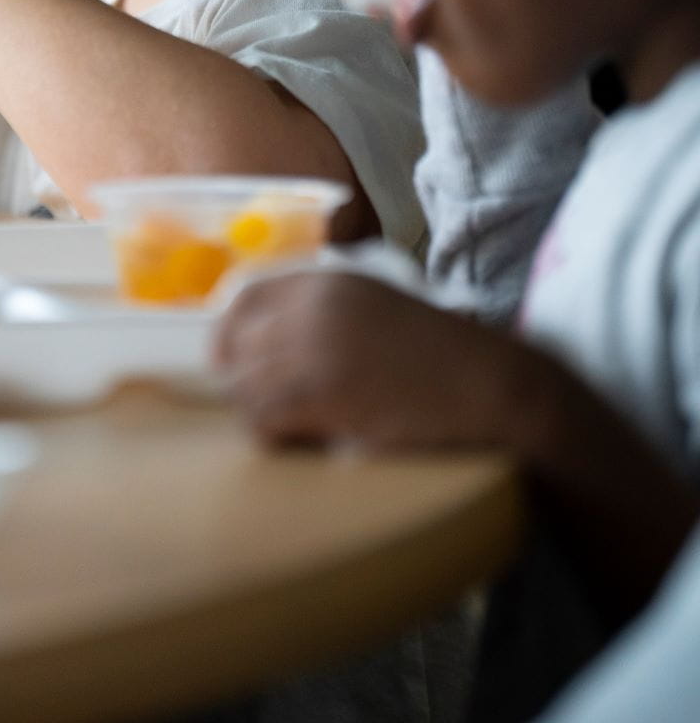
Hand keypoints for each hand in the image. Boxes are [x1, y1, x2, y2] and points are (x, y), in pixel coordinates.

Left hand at [216, 269, 519, 451]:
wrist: (493, 388)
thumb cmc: (446, 360)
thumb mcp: (381, 312)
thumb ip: (329, 317)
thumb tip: (271, 349)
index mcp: (330, 280)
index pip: (246, 296)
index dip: (230, 334)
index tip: (231, 364)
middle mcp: (314, 304)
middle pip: (238, 345)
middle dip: (247, 382)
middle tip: (276, 411)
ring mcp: (313, 345)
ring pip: (244, 386)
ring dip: (263, 414)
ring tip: (297, 431)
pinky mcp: (319, 390)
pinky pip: (262, 418)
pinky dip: (275, 437)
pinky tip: (306, 442)